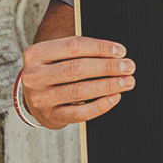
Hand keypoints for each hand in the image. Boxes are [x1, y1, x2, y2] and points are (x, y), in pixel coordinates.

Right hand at [19, 34, 135, 128]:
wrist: (34, 97)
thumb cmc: (54, 71)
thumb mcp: (58, 55)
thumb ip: (82, 52)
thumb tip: (117, 55)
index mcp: (36, 54)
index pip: (73, 46)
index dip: (100, 47)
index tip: (121, 51)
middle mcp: (34, 76)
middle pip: (77, 69)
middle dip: (107, 67)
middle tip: (128, 67)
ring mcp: (40, 98)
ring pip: (80, 91)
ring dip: (108, 86)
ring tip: (127, 82)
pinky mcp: (50, 116)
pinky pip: (80, 113)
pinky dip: (101, 105)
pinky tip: (114, 97)